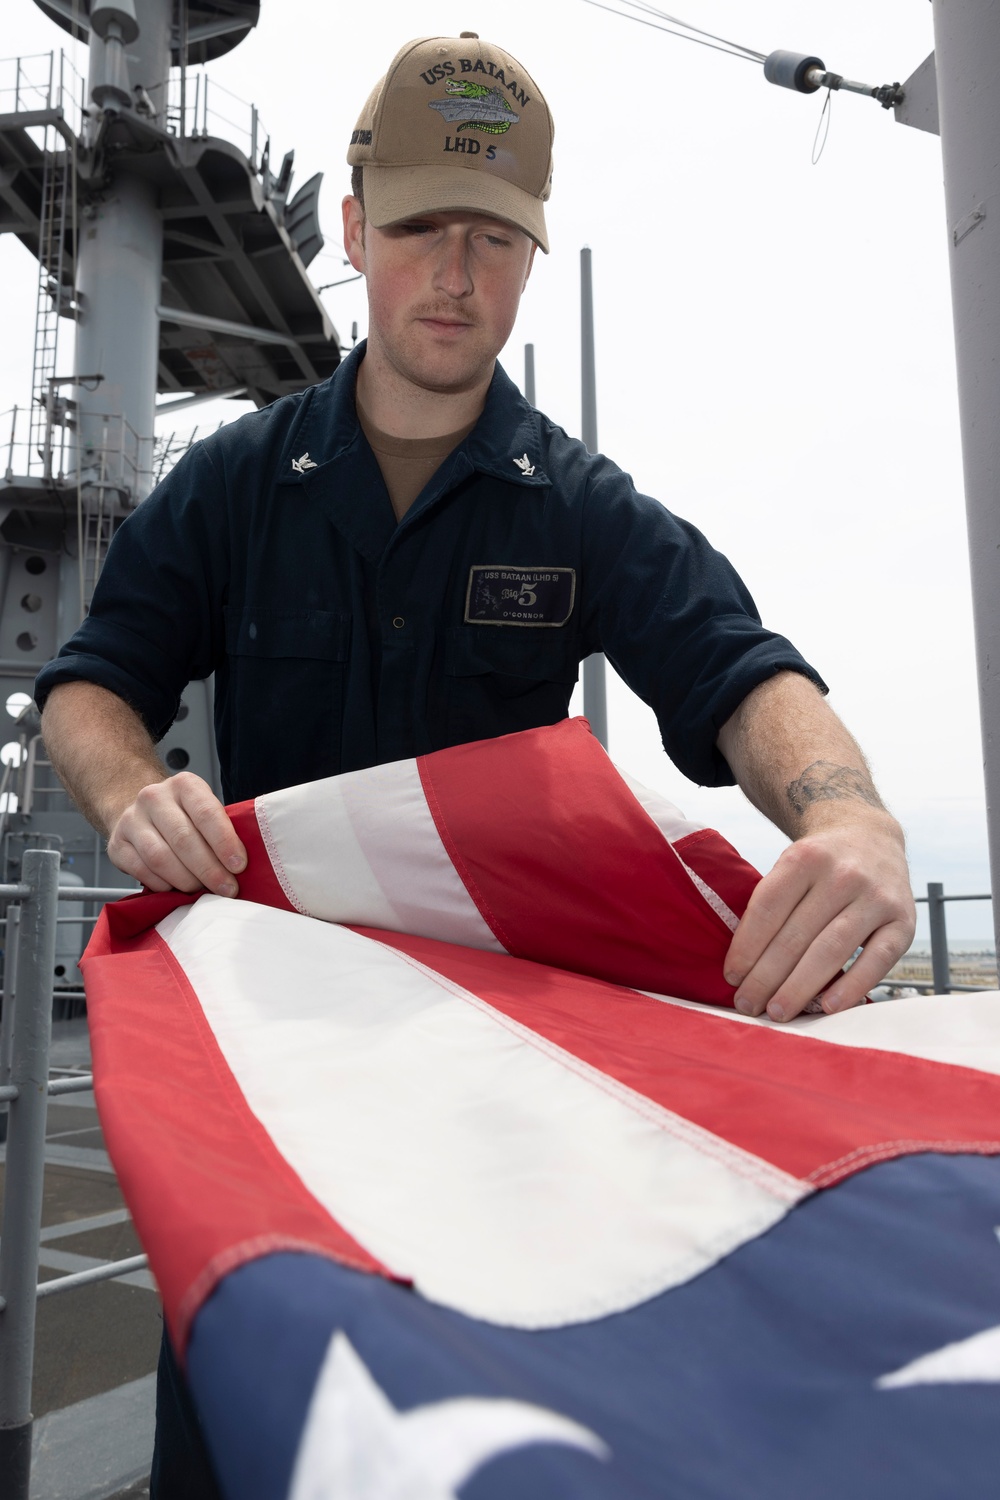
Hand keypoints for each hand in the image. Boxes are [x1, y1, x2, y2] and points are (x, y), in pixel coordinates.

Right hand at [107, 772, 246, 895]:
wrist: (142, 811)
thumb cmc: (184, 816)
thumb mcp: (205, 809)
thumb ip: (222, 829)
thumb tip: (242, 865)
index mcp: (184, 785)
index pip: (206, 814)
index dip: (225, 843)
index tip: (239, 866)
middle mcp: (154, 797)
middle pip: (184, 839)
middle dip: (209, 869)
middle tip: (227, 889)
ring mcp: (131, 820)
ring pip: (160, 857)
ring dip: (186, 880)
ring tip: (202, 891)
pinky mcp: (117, 844)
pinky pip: (142, 870)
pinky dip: (163, 885)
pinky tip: (177, 889)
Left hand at [723, 812, 915, 1021]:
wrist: (871, 836)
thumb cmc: (819, 864)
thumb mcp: (792, 865)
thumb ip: (773, 904)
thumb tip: (744, 965)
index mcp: (805, 858)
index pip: (767, 908)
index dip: (746, 947)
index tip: (731, 977)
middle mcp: (842, 875)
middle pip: (795, 935)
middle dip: (766, 977)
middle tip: (747, 1004)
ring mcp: (876, 897)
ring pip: (830, 950)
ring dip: (799, 987)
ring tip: (777, 1012)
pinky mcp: (904, 920)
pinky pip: (877, 960)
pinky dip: (852, 986)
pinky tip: (828, 1007)